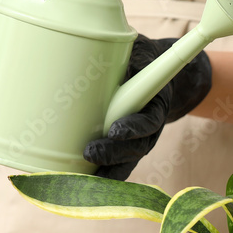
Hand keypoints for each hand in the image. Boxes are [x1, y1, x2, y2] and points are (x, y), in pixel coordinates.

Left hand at [84, 35, 212, 179]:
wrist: (155, 74)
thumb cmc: (139, 59)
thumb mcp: (136, 50)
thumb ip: (122, 54)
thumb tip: (91, 45)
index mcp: (155, 105)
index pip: (148, 121)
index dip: (133, 128)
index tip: (115, 130)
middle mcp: (148, 129)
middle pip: (134, 149)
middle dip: (112, 155)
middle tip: (89, 153)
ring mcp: (136, 141)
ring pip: (123, 163)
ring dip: (104, 173)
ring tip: (79, 180)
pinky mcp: (122, 148)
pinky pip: (114, 167)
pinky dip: (97, 178)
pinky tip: (77, 186)